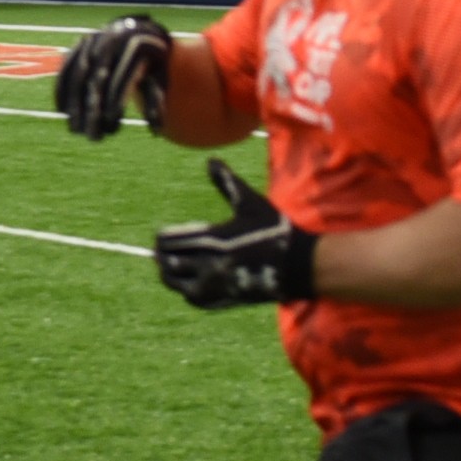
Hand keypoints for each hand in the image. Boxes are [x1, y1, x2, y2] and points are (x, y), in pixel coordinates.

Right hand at [55, 14, 173, 139]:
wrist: (140, 30)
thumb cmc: (153, 60)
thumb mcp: (161, 77)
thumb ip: (156, 101)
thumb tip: (155, 130)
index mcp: (136, 47)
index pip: (122, 78)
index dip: (115, 101)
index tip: (112, 125)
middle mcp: (112, 41)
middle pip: (97, 79)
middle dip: (92, 109)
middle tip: (91, 136)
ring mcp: (94, 40)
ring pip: (79, 74)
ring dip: (74, 104)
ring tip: (75, 129)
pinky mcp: (80, 44)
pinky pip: (67, 67)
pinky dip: (62, 89)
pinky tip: (62, 110)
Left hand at [154, 158, 317, 309]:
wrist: (300, 266)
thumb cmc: (275, 231)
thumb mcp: (252, 204)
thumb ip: (227, 183)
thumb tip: (210, 160)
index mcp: (214, 240)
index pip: (169, 242)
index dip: (162, 237)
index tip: (162, 234)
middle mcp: (210, 265)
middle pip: (168, 263)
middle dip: (162, 255)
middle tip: (160, 249)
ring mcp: (216, 286)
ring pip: (176, 284)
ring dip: (169, 274)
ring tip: (170, 265)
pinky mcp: (224, 300)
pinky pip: (193, 298)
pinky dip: (185, 289)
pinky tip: (189, 281)